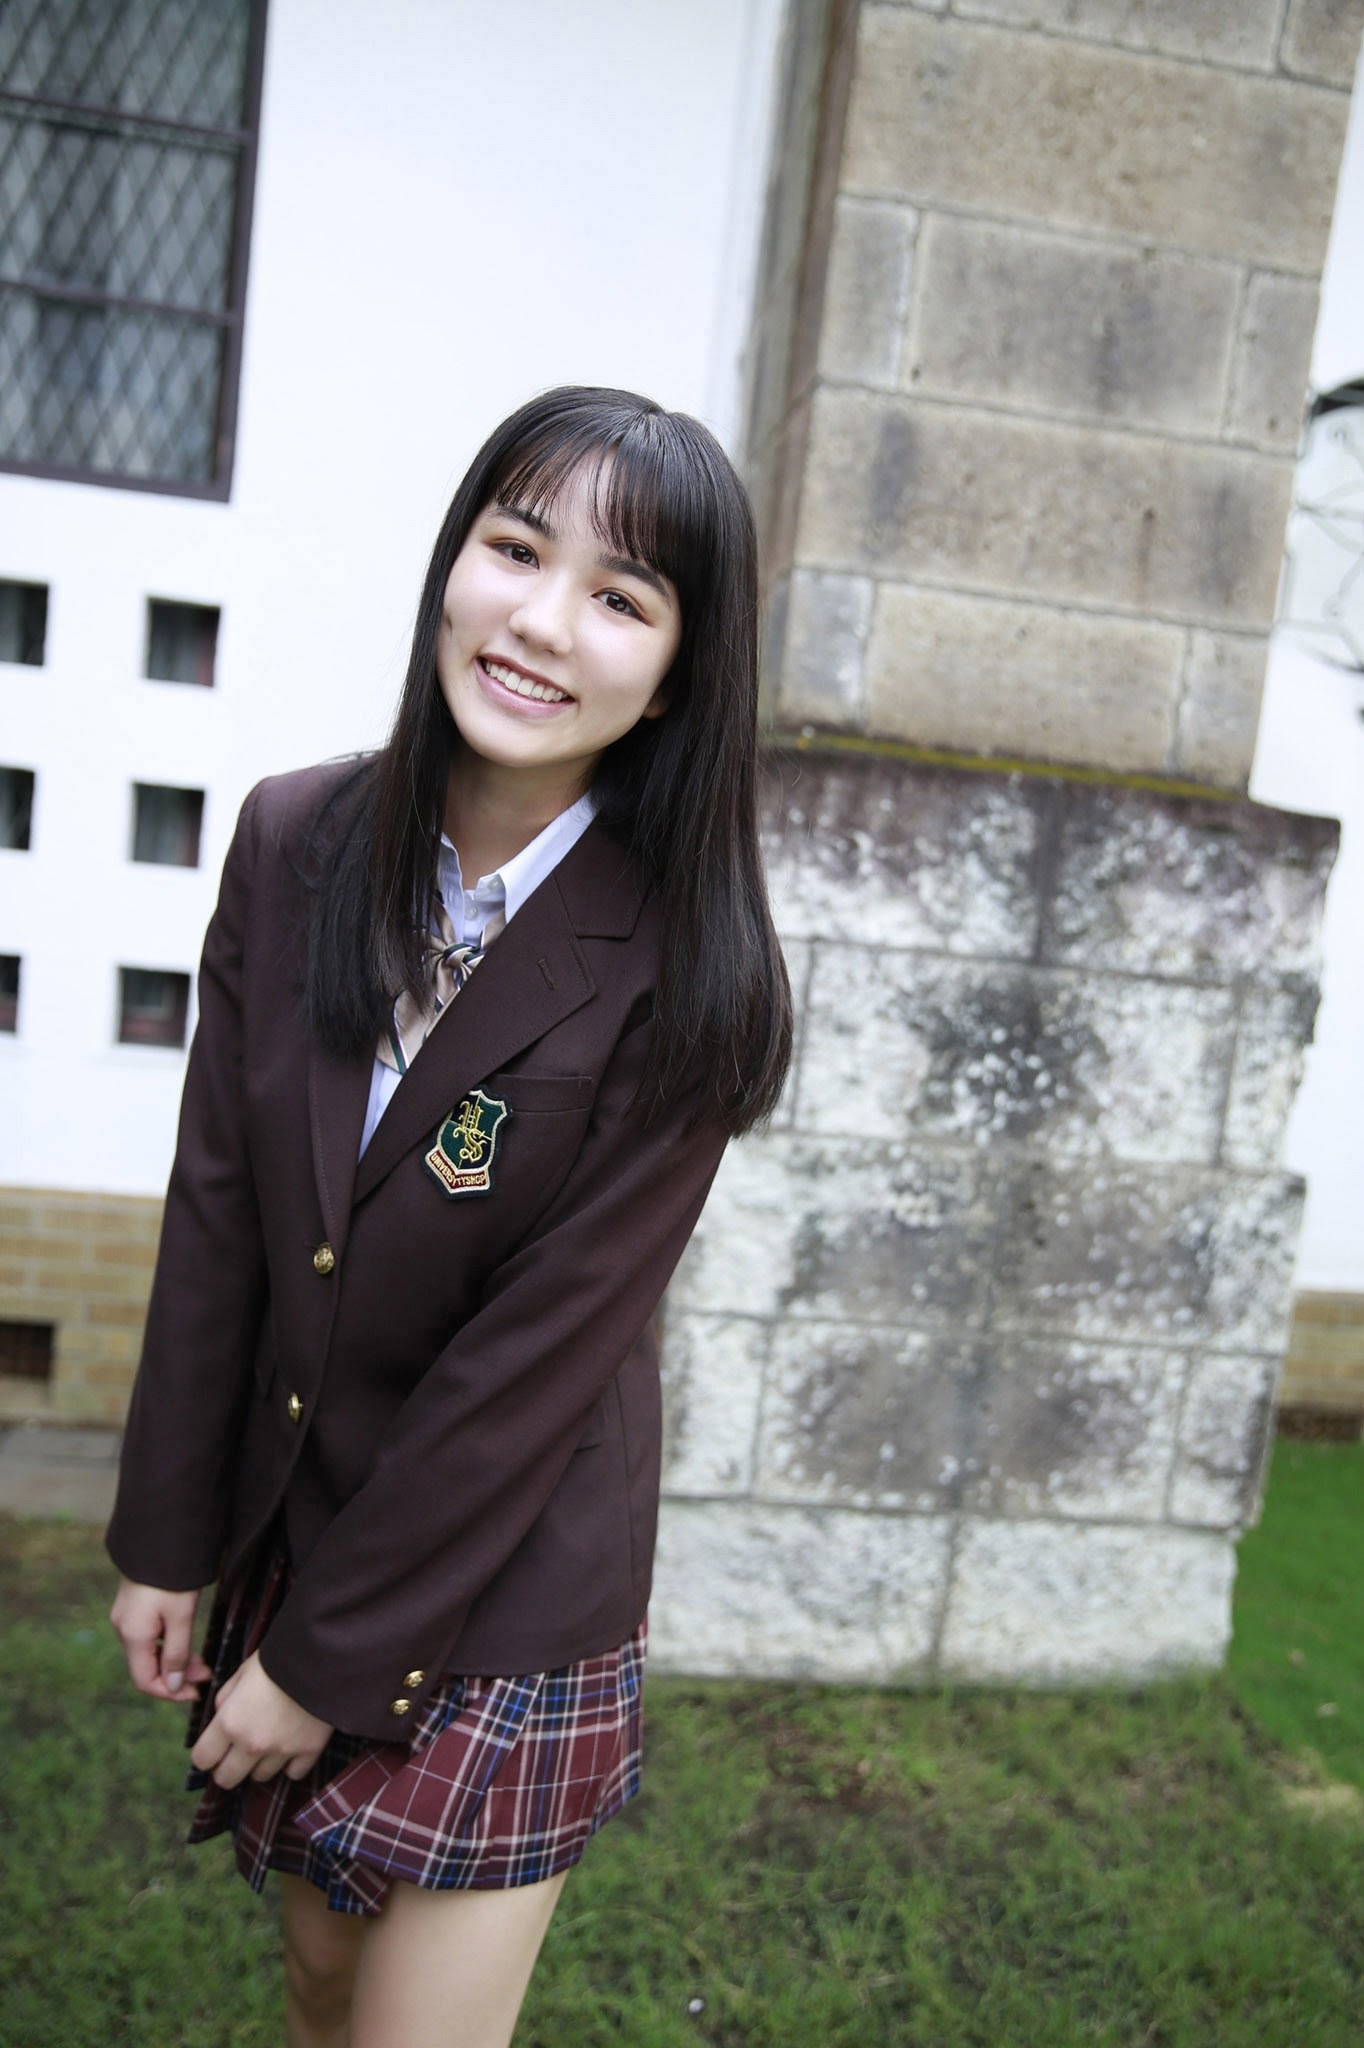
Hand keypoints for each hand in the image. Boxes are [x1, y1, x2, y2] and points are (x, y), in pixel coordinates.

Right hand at [110, 1576, 213, 1701]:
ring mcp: (126, 1617)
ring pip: (150, 1651)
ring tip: (202, 1661)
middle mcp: (123, 1628)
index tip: (195, 1693)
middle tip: (206, 1674)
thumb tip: (172, 1687)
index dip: (169, 1693)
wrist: (160, 1538)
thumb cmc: (173, 1577)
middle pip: (147, 1666)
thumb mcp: (181, 1617)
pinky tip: (186, 1641)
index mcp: (132, 1635)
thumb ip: (177, 1654)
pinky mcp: (133, 1606)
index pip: (145, 1680)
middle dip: (176, 1675)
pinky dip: (167, 1643)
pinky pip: (148, 1635)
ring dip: (174, 1659)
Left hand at [190, 1650, 333, 1789]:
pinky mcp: (309, 1751)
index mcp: (230, 1722)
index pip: (202, 1759)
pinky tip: (293, 1745)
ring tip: (270, 1741)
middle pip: (227, 1779)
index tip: (213, 1748)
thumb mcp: (242, 1672)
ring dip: (261, 1763)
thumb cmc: (277, 1659)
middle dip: (227, 1768)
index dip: (205, 1754)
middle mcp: (252, 1744)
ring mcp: (281, 1751)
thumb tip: (222, 1715)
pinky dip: (291, 1764)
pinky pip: (293, 1773)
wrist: (321, 1655)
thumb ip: (226, 1698)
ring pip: (261, 1777)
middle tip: (237, 1753)